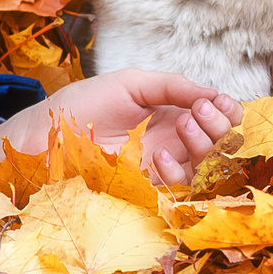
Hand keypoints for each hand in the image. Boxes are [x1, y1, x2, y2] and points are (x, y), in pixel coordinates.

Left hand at [0, 69, 239, 185]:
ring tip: (186, 124)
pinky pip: (178, 189)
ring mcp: (162, 167)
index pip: (217, 118)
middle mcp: (173, 142)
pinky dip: (178, 171)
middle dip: (220, 126)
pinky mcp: (147, 189)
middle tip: (200, 111)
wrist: (46, 134)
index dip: (226, 111)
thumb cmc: (83, 104)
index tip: (218, 102)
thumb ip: (172, 86)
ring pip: (206, 167)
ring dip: (205, 144)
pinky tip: (161, 156)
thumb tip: (213, 94)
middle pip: (220, 143)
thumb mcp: (131, 84)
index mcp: (173, 114)